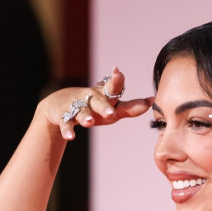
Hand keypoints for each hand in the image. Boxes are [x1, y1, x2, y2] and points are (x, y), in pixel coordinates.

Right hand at [38, 67, 153, 139]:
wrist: (59, 104)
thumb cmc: (94, 106)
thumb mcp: (112, 106)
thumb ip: (131, 106)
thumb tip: (152, 100)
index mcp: (104, 95)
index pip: (112, 88)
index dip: (116, 81)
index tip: (118, 73)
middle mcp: (91, 98)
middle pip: (98, 101)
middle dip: (104, 106)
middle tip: (111, 113)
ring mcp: (76, 107)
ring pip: (81, 111)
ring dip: (85, 117)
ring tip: (89, 123)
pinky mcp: (64, 116)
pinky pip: (66, 123)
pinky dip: (67, 130)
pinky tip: (70, 137)